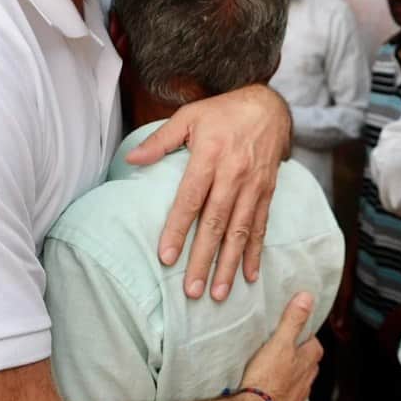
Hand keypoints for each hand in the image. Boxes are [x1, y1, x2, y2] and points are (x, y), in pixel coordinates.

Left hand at [128, 85, 292, 298]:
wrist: (269, 107)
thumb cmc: (223, 112)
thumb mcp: (189, 116)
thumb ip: (160, 140)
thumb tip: (130, 158)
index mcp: (210, 156)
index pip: (190, 199)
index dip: (178, 229)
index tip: (166, 257)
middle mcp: (234, 175)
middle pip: (216, 223)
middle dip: (204, 259)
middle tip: (192, 290)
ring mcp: (253, 186)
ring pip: (240, 231)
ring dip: (229, 264)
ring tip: (220, 292)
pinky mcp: (267, 193)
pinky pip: (260, 226)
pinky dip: (255, 252)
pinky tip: (249, 275)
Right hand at [238, 293, 322, 400]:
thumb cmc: (267, 381)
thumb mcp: (279, 344)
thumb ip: (292, 321)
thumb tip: (306, 298)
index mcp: (307, 364)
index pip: (314, 346)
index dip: (306, 339)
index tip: (298, 334)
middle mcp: (305, 384)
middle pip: (308, 368)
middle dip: (300, 360)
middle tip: (284, 353)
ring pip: (298, 388)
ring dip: (289, 382)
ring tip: (273, 376)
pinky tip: (267, 400)